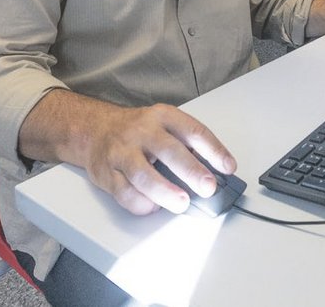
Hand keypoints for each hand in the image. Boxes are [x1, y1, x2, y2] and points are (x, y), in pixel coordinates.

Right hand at [79, 103, 235, 215]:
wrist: (96, 129)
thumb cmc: (138, 131)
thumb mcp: (164, 126)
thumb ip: (186, 146)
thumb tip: (214, 173)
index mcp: (163, 117)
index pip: (193, 131)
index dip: (214, 149)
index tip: (228, 167)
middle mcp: (142, 131)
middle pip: (169, 151)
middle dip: (191, 171)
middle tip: (208, 187)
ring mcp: (122, 152)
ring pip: (143, 174)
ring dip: (165, 191)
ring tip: (182, 203)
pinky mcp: (106, 172)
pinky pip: (124, 192)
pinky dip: (141, 203)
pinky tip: (153, 206)